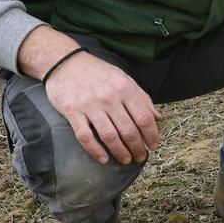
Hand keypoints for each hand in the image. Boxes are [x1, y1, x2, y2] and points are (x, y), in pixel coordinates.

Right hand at [44, 52, 162, 165]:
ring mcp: (90, 105)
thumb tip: (158, 117)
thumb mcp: (124, 79)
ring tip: (125, 160)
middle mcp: (109, 97)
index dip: (151, 135)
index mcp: (125, 89)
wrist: (65, 62)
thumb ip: (142, 98)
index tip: (153, 145)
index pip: (144, 118)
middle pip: (128, 130)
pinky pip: (85, 136)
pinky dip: (95, 150)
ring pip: (109, 136)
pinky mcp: (72, 112)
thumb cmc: (98, 73)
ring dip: (120, 152)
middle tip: (140, 157)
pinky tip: (103, 159)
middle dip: (137, 148)